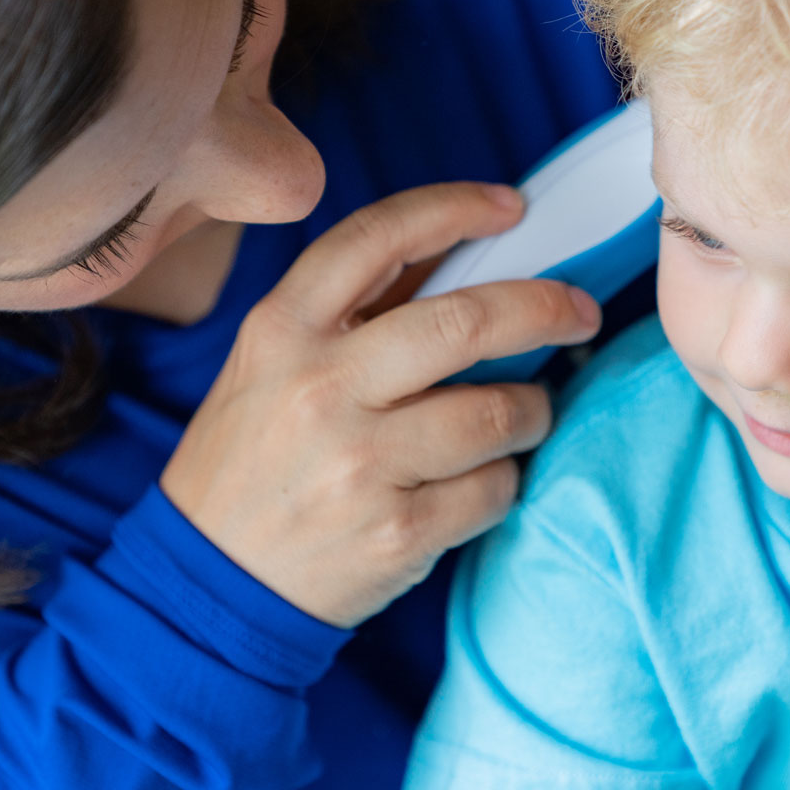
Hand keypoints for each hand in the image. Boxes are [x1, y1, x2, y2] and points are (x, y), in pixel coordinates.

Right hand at [159, 182, 600, 626]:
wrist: (211, 583)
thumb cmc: (253, 460)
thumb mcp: (270, 366)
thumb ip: (352, 310)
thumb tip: (462, 249)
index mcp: (282, 330)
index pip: (377, 237)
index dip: (455, 208)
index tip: (511, 206)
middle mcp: (320, 389)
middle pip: (466, 322)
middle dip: (544, 308)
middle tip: (578, 312)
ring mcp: (361, 464)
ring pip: (499, 411)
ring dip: (531, 409)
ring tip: (522, 415)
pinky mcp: (399, 532)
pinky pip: (495, 488)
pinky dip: (504, 479)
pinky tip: (479, 481)